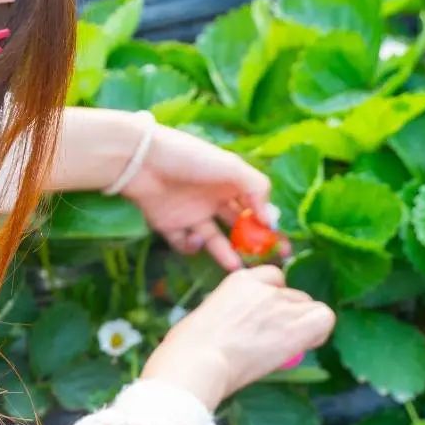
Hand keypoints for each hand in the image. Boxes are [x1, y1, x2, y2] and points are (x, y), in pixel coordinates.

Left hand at [121, 123, 273, 270]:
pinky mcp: (169, 225)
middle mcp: (213, 198)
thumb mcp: (232, 167)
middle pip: (237, 227)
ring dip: (225, 253)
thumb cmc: (190, 158)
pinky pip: (185, 243)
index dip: (268, 227)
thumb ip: (258, 190)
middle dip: (251, 245)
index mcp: (230, 182)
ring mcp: (191, 213)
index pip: (255, 208)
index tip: (281, 245)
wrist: (142, 160)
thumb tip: (273, 219)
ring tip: (235, 266)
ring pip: (214, 240)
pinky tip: (196, 237)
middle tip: (263, 262)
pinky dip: (192, 245)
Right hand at [142, 266, 334, 411]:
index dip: (274, 298)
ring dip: (304, 325)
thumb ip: (228, 315)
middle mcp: (264, 287)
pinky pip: (324, 319)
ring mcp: (281, 305)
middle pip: (293, 295)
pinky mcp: (294, 326)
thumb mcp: (205, 318)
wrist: (197, 363)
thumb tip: (233, 331)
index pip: (272, 278)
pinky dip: (320, 332)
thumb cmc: (186, 349)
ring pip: (311, 307)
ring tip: (289, 346)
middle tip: (276, 339)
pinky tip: (306, 346)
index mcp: (239, 280)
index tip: (267, 319)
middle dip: (290, 315)